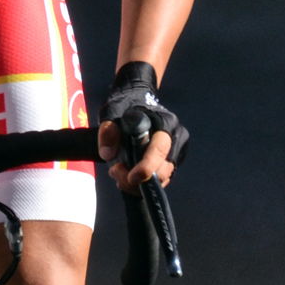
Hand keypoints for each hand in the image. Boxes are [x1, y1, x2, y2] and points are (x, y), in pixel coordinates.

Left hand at [98, 62, 185, 194]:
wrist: (136, 100)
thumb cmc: (124, 105)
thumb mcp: (111, 112)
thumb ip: (108, 130)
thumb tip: (107, 155)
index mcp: (166, 122)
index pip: (160, 148)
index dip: (147, 166)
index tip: (131, 177)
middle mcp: (176, 138)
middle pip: (164, 168)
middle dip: (140, 178)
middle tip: (114, 172)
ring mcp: (176, 151)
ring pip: (163, 178)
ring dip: (139, 184)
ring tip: (116, 173)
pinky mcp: (170, 161)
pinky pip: (160, 179)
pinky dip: (143, 184)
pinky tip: (125, 176)